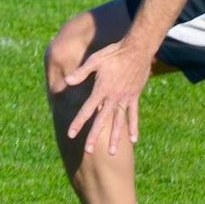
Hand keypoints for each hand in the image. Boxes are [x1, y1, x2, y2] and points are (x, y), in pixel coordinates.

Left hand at [63, 41, 150, 155]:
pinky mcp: (134, 97)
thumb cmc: (113, 53)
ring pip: (119, 123)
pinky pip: (133, 115)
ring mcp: (125, 99)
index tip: (71, 134)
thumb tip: (67, 82)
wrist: (137, 49)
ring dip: (116, 139)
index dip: (78, 122)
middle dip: (94, 136)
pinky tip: (133, 140)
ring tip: (113, 153)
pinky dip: (133, 127)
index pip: (87, 110)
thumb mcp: (94, 61)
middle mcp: (113, 98)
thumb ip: (81, 73)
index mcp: (101, 90)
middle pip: (102, 121)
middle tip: (88, 151)